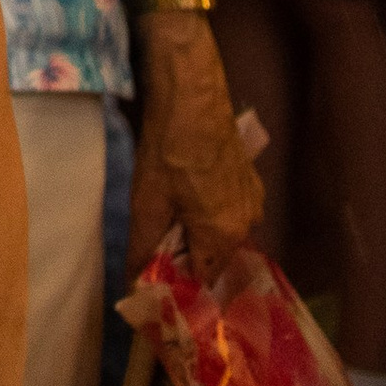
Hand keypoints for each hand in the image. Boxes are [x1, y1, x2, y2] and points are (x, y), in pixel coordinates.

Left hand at [127, 22, 261, 274]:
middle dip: (185, 255)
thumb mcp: (146, 203)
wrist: (193, 95)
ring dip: (196, 230)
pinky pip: (227, 208)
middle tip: (155, 242)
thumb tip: (133, 290)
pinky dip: (207, 209)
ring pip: (220, 231)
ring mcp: (252, 199)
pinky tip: (185, 191)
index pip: (205, 280)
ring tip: (167, 212)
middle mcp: (248, 223)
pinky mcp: (249, 178)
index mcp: (225, 236)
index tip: (156, 278)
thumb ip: (143, 251)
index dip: (179, 283)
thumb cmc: (168, 150)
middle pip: (214, 256)